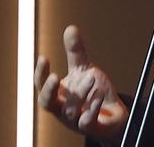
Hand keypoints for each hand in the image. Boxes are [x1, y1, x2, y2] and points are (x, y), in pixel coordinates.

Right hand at [34, 25, 128, 141]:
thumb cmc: (93, 91)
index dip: (40, 73)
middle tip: (56, 76)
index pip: (42, 85)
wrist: (113, 113)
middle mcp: (62, 109)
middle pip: (47, 103)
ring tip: (92, 76)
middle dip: (49, 90)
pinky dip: (92, 108)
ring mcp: (74, 120)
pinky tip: (99, 93)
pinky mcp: (90, 127)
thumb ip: (75, 52)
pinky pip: (87, 122)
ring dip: (80, 93)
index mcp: (58, 94)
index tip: (43, 57)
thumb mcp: (84, 69)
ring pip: (70, 111)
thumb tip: (70, 27)